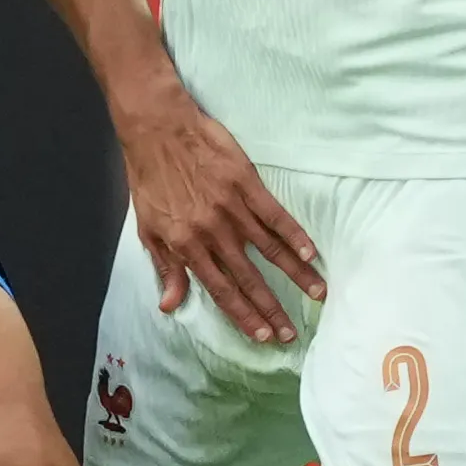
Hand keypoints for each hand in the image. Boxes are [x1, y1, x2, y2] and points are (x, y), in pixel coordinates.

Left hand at [117, 79, 322, 345]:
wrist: (156, 128)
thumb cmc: (149, 178)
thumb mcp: (148, 228)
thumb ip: (165, 267)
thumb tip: (169, 305)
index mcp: (187, 245)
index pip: (220, 289)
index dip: (242, 315)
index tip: (262, 336)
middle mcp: (212, 232)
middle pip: (247, 277)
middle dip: (271, 308)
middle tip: (291, 333)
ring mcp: (231, 207)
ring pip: (268, 249)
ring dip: (294, 274)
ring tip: (317, 294)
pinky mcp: (245, 182)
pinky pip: (274, 214)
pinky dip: (293, 234)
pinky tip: (310, 252)